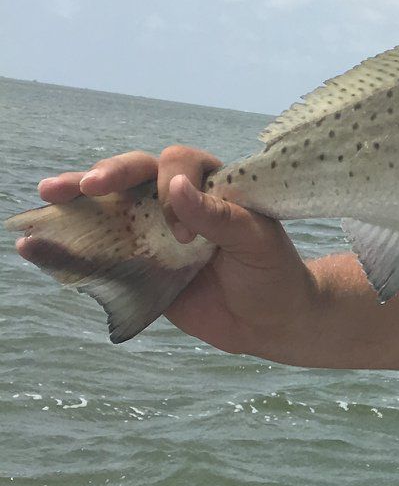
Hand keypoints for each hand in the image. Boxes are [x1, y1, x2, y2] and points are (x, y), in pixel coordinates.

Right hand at [29, 147, 317, 350]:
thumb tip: (174, 188)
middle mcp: (177, 200)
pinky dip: (72, 246)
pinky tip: (38, 245)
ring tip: (48, 195)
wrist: (270, 322)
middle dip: (108, 175)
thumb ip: (218, 216)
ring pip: (111, 204)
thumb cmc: (273, 273)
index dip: (173, 188)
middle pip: (134, 174)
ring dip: (78, 198)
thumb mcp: (256, 243)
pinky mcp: (140, 263)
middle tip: (86, 185)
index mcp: (211, 183)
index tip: (183, 232)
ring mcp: (154, 230)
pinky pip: (102, 250)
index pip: (178, 163)